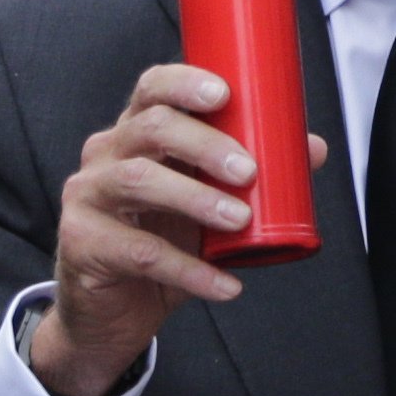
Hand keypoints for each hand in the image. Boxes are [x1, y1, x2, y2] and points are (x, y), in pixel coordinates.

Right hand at [30, 65, 327, 395]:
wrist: (113, 312)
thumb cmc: (160, 243)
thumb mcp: (208, 207)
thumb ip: (252, 178)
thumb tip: (313, 149)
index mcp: (135, 134)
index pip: (152, 89)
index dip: (185, 83)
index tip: (225, 95)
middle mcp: (105, 156)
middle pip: (149, 129)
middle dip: (204, 144)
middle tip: (247, 171)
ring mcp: (87, 197)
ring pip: (138, 181)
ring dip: (197, 199)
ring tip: (240, 220)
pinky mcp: (82, 243)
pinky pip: (140, 252)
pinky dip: (190, 270)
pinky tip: (224, 284)